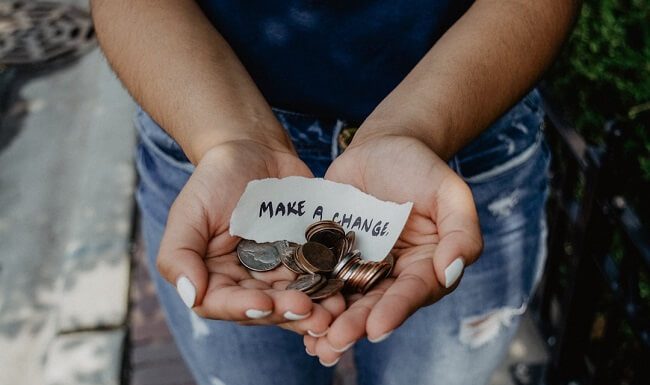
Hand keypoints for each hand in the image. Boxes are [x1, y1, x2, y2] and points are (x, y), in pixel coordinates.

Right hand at [156, 140, 344, 334]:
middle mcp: (247, 283)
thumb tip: (191, 295)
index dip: (243, 308)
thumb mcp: (189, 212)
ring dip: (315, 310)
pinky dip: (331, 288)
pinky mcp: (306, 260)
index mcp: (215, 278)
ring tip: (334, 311)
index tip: (264, 303)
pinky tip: (345, 292)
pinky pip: (319, 279)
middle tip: (310, 312)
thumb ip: (179, 255)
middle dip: (287, 313)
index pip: (223, 303)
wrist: (254, 151)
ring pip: (295, 301)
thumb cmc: (215, 180)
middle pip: (265, 309)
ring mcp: (279, 273)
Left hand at [303, 135, 482, 363]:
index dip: (395, 310)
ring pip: (345, 299)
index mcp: (425, 266)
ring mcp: (359, 266)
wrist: (382, 146)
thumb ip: (461, 232)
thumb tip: (450, 272)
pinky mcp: (331, 254)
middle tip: (335, 341)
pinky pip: (319, 277)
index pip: (412, 292)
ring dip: (329, 321)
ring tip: (313, 341)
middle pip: (375, 304)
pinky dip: (308, 295)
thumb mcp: (449, 192)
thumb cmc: (421, 167)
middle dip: (356, 325)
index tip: (377, 328)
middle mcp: (392, 274)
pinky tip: (291, 312)